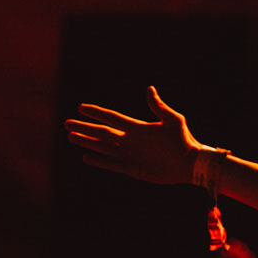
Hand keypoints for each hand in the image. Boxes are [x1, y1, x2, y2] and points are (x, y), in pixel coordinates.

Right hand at [65, 87, 202, 184]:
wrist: (190, 164)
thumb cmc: (184, 141)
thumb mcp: (173, 120)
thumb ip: (158, 107)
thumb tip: (149, 89)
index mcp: (138, 128)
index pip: (112, 118)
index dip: (97, 113)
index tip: (82, 107)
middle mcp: (130, 140)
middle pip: (102, 133)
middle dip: (84, 127)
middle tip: (66, 123)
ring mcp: (130, 155)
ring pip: (103, 147)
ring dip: (87, 142)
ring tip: (71, 136)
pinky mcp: (132, 168)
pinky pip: (111, 164)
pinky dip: (99, 161)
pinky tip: (86, 156)